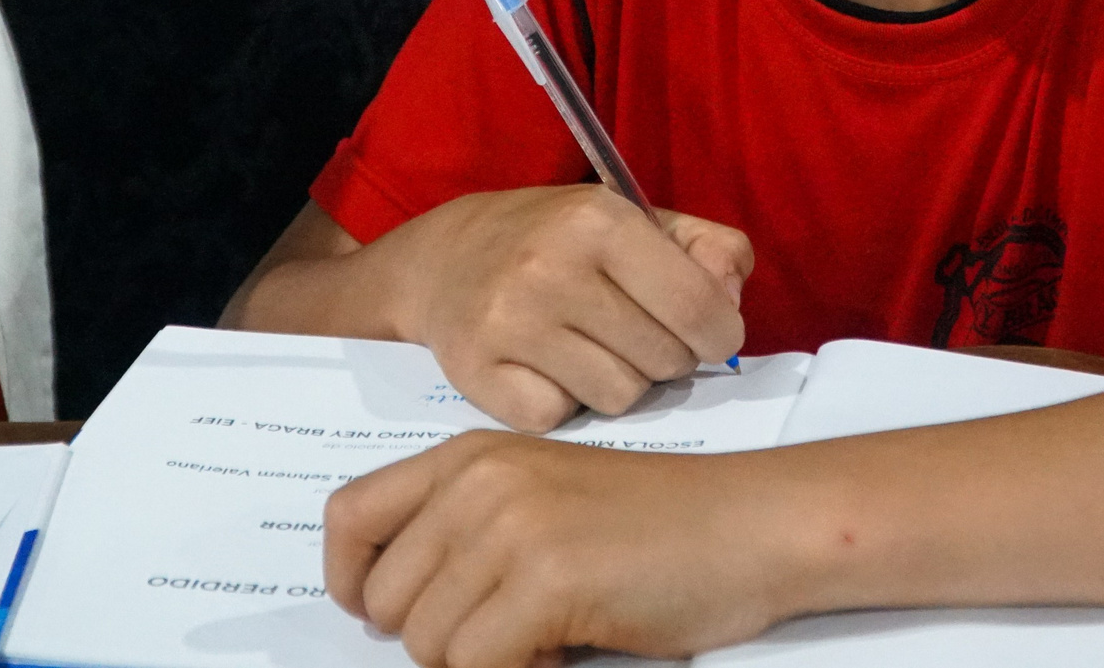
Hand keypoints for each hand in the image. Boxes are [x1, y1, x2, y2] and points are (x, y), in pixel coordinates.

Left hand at [327, 431, 788, 667]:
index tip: (373, 615)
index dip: (348, 579)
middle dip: (437, 639)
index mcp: (468, 456)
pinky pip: (477, 665)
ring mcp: (510, 528)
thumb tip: (384, 608)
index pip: (349, 514)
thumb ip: (464, 530)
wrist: (754, 524)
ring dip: (482, 662)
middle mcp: (478, 482)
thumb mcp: (541, 499)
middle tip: (510, 631)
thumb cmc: (660, 525)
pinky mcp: (546, 580)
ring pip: (427, 644)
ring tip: (547, 633)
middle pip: (384, 600)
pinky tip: (565, 648)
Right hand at [365, 184, 751, 430]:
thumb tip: (730, 304)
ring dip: (618, 382)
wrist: (442, 259)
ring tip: (590, 350)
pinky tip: (547, 371)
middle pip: (664, 360)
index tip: (707, 335)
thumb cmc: (556, 242)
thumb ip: (707, 250)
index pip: (699, 308)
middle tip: (633, 335)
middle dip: (665, 357)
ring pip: (619, 397)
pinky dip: (564, 405)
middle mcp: (549, 268)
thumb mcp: (634, 220)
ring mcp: (509, 324)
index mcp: (599, 221)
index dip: (719, 334)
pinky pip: (561, 419)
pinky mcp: (478, 375)